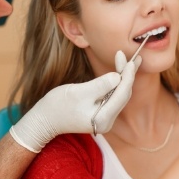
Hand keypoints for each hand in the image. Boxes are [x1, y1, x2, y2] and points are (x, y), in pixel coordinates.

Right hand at [9, 51, 141, 152]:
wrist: (44, 119)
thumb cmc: (57, 105)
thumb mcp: (78, 92)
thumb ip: (99, 85)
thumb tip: (117, 76)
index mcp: (103, 119)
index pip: (122, 94)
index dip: (127, 75)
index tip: (129, 59)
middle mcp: (108, 122)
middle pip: (123, 95)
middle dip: (128, 75)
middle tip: (134, 56)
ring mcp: (105, 119)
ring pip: (120, 95)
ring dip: (124, 77)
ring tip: (130, 60)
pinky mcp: (101, 113)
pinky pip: (113, 96)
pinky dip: (117, 83)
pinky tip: (120, 71)